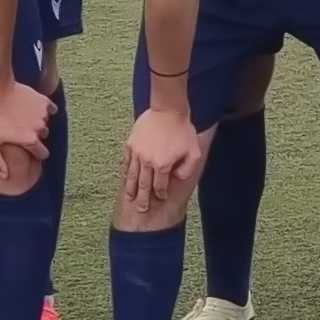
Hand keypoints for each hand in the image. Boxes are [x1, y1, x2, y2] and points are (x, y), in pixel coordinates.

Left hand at [0, 76, 53, 193]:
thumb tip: (4, 176)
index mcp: (30, 140)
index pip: (42, 153)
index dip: (37, 153)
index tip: (31, 150)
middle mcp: (41, 129)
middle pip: (43, 136)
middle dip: (35, 135)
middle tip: (22, 130)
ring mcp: (43, 114)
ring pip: (45, 122)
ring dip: (37, 122)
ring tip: (23, 116)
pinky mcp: (43, 101)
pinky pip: (49, 109)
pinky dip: (43, 110)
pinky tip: (33, 108)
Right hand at [119, 100, 209, 225]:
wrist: (168, 110)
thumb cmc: (183, 130)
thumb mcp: (194, 152)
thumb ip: (187, 169)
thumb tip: (176, 178)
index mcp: (162, 165)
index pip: (160, 185)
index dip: (160, 193)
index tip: (160, 198)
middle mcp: (147, 162)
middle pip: (144, 185)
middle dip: (142, 199)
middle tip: (141, 210)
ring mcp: (137, 153)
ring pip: (132, 175)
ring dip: (131, 188)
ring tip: (129, 197)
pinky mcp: (131, 143)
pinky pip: (126, 161)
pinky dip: (126, 170)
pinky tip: (126, 177)